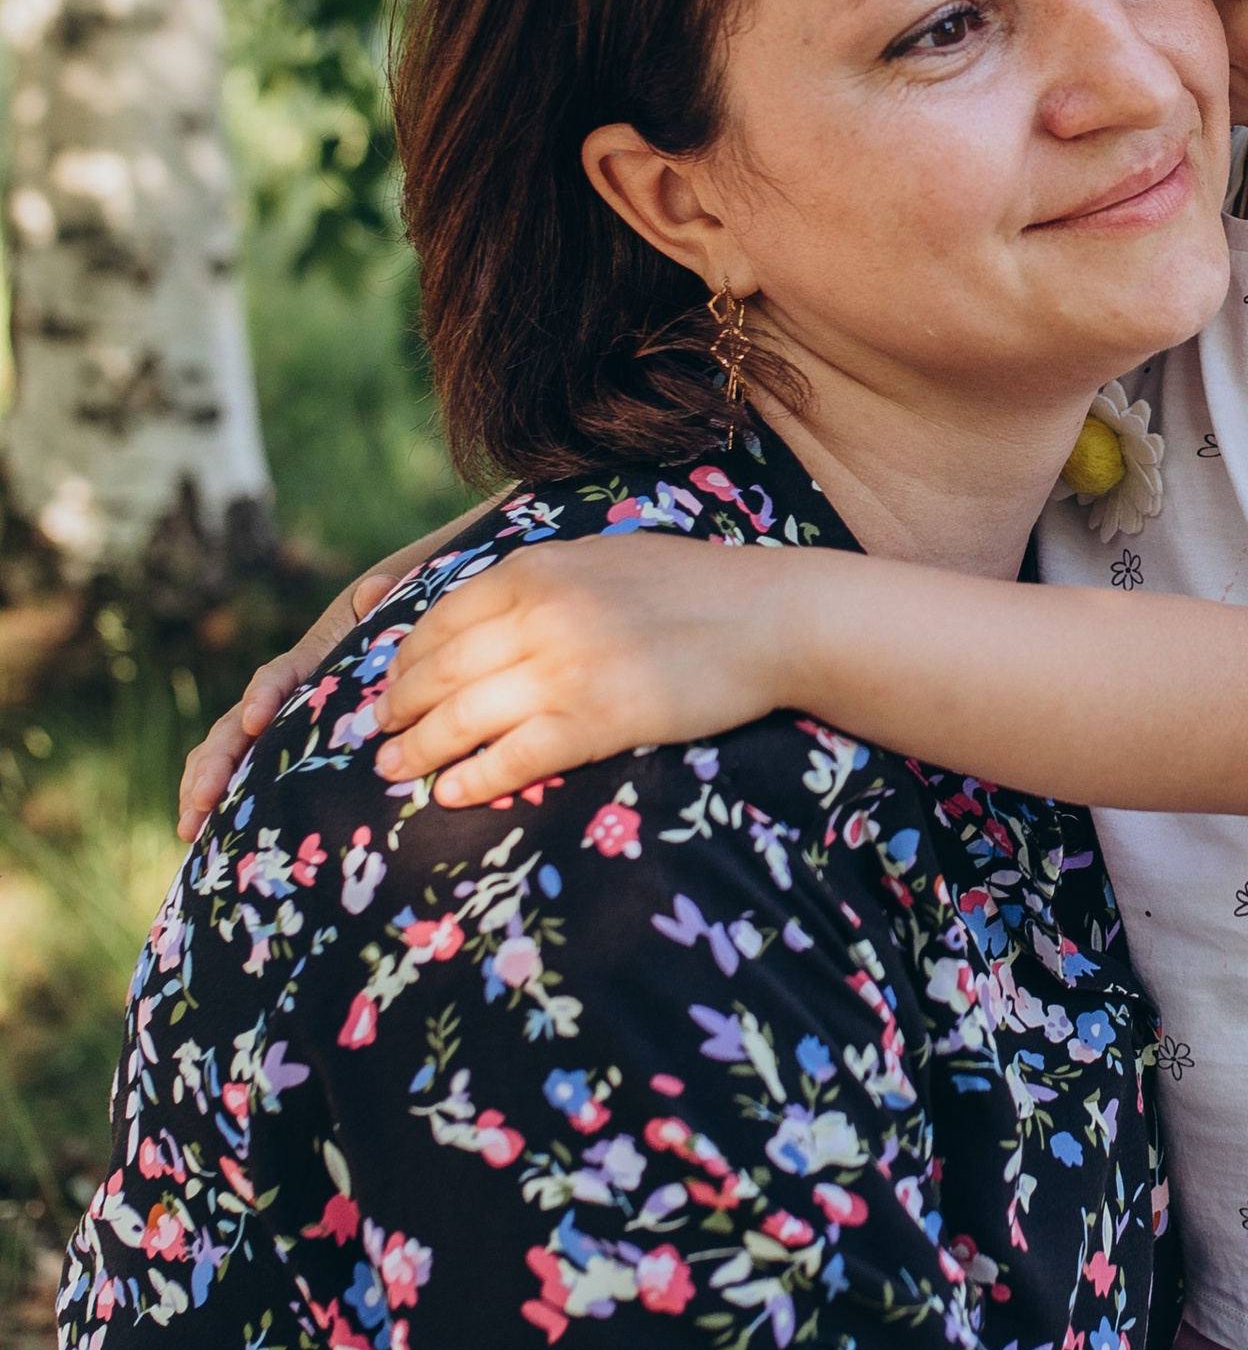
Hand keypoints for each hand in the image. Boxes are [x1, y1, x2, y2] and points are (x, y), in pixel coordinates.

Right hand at [175, 506, 483, 842]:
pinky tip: (197, 839)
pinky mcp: (275, 760)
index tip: (259, 721)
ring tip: (188, 827)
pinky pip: (240, 781)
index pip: (276, 678)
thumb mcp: (391, 622)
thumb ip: (383, 609)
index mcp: (306, 665)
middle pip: (235, 727)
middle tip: (202, 798)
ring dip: (203, 788)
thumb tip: (376, 590)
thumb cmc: (395, 638)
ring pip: (226, 755)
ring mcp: (273, 732)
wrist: (396, 653)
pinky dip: (216, 806)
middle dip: (214, 762)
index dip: (264, 697)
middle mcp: (279, 699)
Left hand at [373, 532, 778, 799]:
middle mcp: (538, 618)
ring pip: (462, 719)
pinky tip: (453, 793)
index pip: (439, 621)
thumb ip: (540, 580)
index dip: (403, 661)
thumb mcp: (600, 556)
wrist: (770, 617)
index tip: (390, 686)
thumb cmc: (693, 585)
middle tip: (376, 738)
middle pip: (438, 674)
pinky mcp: (594, 722)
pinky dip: (474, 779)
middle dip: (397, 711)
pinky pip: (513, 759)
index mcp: (533, 569)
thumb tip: (482, 614)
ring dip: (418, 751)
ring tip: (395, 771)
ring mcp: (563, 671)